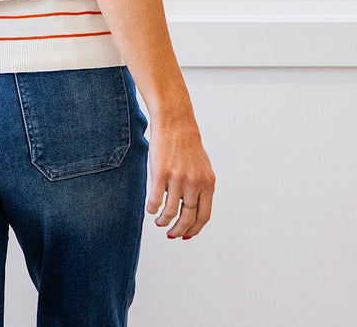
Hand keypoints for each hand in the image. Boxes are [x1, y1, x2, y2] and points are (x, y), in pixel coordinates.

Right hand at [145, 118, 215, 239]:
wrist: (175, 123)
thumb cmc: (187, 145)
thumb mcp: (202, 168)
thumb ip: (201, 188)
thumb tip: (193, 212)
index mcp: (208, 184)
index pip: (203, 216)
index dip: (194, 230)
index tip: (185, 235)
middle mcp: (194, 183)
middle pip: (187, 218)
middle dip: (178, 230)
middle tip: (170, 233)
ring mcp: (177, 179)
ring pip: (170, 212)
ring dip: (163, 221)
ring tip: (159, 221)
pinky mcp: (160, 173)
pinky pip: (155, 200)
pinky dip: (152, 209)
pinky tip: (150, 208)